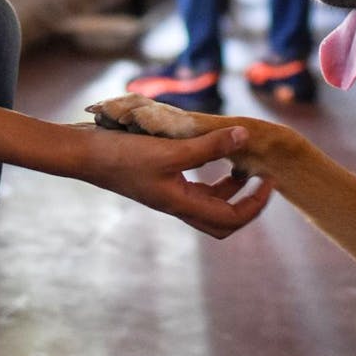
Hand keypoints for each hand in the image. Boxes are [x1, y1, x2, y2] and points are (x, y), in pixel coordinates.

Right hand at [73, 123, 271, 238]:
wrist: (85, 154)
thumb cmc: (124, 154)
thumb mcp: (171, 149)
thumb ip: (209, 145)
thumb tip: (245, 136)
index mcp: (182, 204)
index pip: (231, 218)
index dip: (256, 204)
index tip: (269, 180)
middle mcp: (177, 205)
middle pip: (222, 219)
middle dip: (247, 202)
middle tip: (262, 177)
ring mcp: (168, 194)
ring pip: (209, 203)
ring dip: (230, 187)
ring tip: (242, 161)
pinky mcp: (159, 181)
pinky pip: (194, 186)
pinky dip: (210, 175)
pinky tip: (212, 152)